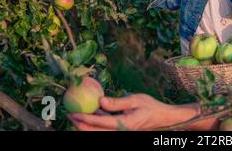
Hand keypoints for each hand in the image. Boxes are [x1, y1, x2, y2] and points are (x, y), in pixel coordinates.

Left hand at [67, 94, 195, 130]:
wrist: (162, 116)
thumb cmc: (150, 106)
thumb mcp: (134, 100)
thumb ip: (116, 102)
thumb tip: (100, 101)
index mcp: (123, 124)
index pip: (98, 123)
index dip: (84, 119)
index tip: (73, 113)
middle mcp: (120, 130)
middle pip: (94, 131)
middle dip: (80, 124)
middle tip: (69, 115)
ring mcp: (120, 131)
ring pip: (98, 130)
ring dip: (86, 124)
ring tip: (76, 115)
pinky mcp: (121, 128)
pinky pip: (105, 127)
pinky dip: (96, 121)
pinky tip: (91, 112)